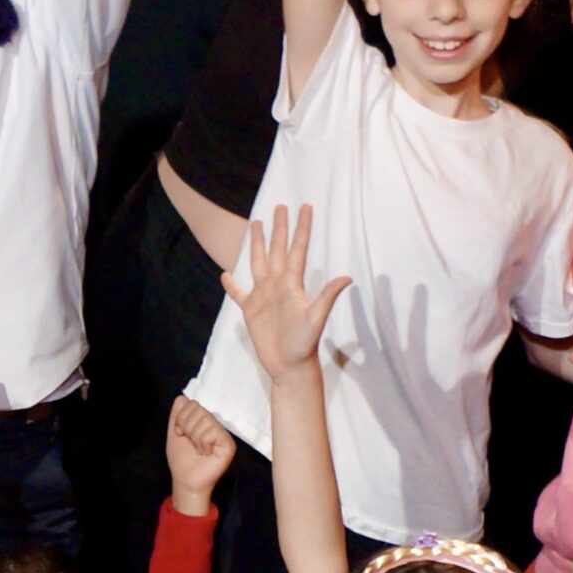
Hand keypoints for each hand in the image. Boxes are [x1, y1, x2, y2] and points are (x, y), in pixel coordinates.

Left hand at [166, 396, 236, 513]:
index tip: (180, 433)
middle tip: (190, 442)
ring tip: (198, 448)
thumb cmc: (181, 458)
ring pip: (205, 418)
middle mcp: (215, 424)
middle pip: (198, 408)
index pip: (191, 403)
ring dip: (194, 436)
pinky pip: (212, 431)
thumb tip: (181, 397)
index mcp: (203, 420)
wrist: (186, 480)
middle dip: (187, 426)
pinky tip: (205, 453)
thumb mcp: (174, 432)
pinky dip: (203, 442)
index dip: (181, 418)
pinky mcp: (228, 444)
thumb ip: (177, 414)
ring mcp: (223, 433)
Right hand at [221, 204, 351, 378]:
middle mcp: (277, 284)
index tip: (305, 207)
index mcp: (292, 283)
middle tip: (280, 206)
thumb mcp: (316, 318)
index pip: (297, 249)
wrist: (289, 365)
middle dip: (279, 228)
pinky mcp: (251, 309)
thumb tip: (347, 278)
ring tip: (256, 224)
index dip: (301, 228)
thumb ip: (327, 297)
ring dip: (258, 244)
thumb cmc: (304, 343)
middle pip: (278, 249)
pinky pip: (238, 293)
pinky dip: (232, 285)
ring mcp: (263, 295)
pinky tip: (226, 274)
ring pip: (258, 262)